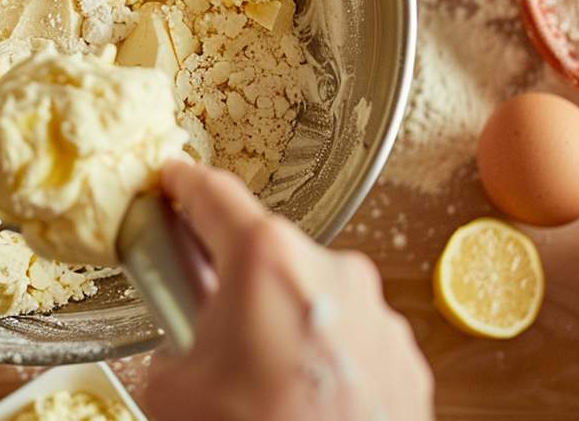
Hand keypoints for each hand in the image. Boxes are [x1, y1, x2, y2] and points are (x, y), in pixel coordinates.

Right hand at [147, 160, 432, 420]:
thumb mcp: (172, 393)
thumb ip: (174, 343)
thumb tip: (187, 349)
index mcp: (267, 260)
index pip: (213, 194)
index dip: (183, 184)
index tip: (172, 179)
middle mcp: (332, 270)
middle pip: (266, 252)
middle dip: (236, 279)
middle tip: (211, 322)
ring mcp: (377, 314)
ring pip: (311, 296)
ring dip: (284, 321)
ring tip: (262, 381)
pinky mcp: (406, 358)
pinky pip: (349, 337)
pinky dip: (323, 354)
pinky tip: (303, 399)